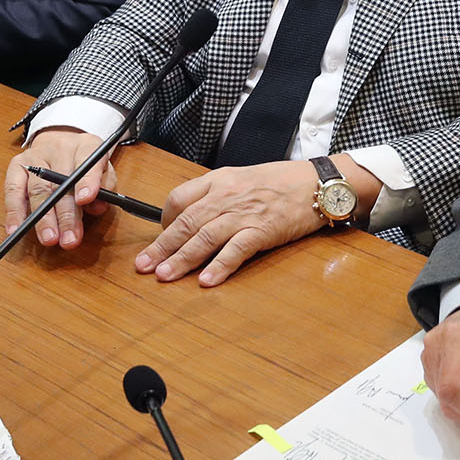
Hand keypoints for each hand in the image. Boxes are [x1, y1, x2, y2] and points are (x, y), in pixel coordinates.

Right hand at [4, 126, 115, 247]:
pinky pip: (13, 190)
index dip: (87, 182)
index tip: (85, 200)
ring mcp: (36, 156)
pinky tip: (16, 229)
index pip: (89, 162)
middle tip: (69, 239)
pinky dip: (14, 212)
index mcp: (86, 146)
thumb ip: (104, 188)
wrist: (61, 142)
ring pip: (38, 189)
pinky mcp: (17, 165)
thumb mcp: (104, 171)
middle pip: (60, 182)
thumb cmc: (85, 164)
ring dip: (43, 218)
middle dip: (65, 215)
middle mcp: (60, 148)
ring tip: (49, 239)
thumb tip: (97, 207)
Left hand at [136, 159, 335, 286]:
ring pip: (204, 237)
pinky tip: (207, 281)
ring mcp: (244, 213)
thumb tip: (195, 217)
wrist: (316, 182)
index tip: (160, 239)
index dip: (164, 221)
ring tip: (165, 277)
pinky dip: (219, 266)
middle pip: (185, 222)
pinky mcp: (263, 230)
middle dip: (161, 246)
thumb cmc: (282, 181)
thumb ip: (219, 195)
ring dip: (182, 259)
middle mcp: (226, 195)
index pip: (179, 198)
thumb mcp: (243, 178)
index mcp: (219, 180)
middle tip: (143, 266)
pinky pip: (236, 250)